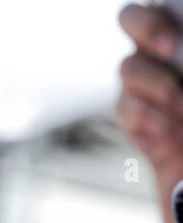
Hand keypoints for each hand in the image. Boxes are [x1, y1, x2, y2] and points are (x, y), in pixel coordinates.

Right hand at [119, 3, 182, 184]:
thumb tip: (173, 55)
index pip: (167, 3)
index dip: (164, 12)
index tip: (174, 45)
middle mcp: (164, 51)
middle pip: (130, 17)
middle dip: (146, 27)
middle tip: (169, 49)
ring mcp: (146, 83)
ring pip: (127, 67)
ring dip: (157, 86)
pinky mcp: (134, 117)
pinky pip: (125, 107)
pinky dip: (149, 119)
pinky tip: (171, 133)